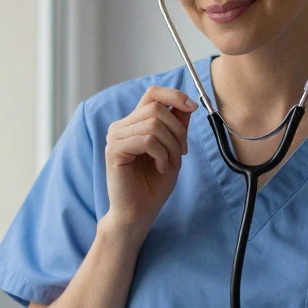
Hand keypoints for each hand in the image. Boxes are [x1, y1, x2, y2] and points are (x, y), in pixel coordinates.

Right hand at [104, 86, 196, 235]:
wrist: (138, 214)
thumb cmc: (153, 185)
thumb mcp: (173, 151)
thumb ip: (177, 127)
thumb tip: (187, 104)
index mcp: (134, 123)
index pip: (152, 93)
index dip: (174, 95)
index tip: (193, 107)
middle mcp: (121, 126)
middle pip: (157, 108)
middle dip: (178, 131)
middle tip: (181, 153)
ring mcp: (115, 137)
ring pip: (153, 124)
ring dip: (171, 146)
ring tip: (170, 164)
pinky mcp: (114, 151)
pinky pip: (146, 140)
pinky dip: (161, 155)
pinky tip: (160, 168)